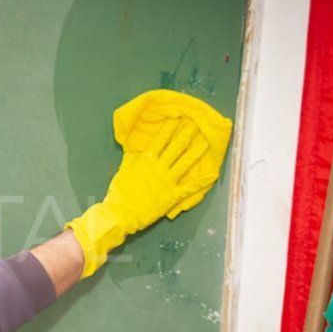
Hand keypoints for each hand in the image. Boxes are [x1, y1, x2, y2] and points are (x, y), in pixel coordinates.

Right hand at [66, 90, 231, 278]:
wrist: (121, 213)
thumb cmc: (120, 193)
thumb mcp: (124, 171)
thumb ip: (132, 159)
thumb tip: (135, 148)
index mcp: (146, 161)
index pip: (160, 141)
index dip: (169, 129)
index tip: (177, 118)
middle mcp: (158, 168)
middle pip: (175, 148)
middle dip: (186, 135)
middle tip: (196, 124)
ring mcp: (166, 181)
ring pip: (185, 163)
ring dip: (196, 152)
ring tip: (206, 142)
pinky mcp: (172, 195)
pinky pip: (190, 187)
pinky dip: (202, 181)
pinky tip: (212, 174)